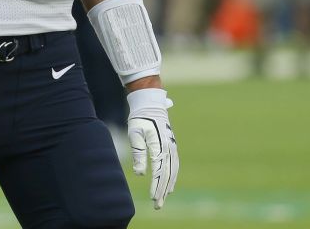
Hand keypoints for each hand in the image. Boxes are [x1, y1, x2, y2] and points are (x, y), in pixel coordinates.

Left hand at [127, 88, 179, 209]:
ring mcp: (172, 147)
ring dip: (168, 186)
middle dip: (162, 191)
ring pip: (173, 171)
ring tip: (163, 199)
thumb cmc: (140, 118)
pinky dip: (173, 177)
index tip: (152, 197)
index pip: (159, 170)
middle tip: (157, 205)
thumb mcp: (135, 133)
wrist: (151, 104)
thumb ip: (138, 153)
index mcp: (159, 145)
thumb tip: (140, 173)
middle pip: (167, 174)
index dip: (156, 185)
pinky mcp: (172, 146)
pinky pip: (175, 165)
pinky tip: (169, 186)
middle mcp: (169, 148)